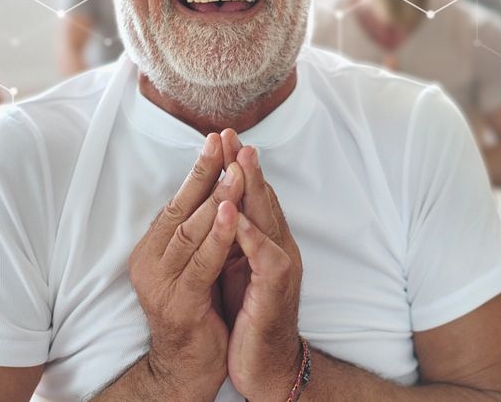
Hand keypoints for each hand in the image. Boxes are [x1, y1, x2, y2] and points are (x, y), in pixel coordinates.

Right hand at [127, 132, 243, 396]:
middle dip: (207, 173)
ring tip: (235, 170)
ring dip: (217, 198)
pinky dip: (219, 236)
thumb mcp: (194, 262)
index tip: (218, 138)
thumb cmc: (198, 308)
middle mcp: (150, 262)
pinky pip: (202, 263)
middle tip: (226, 142)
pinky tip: (234, 214)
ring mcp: (161, 284)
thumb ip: (198, 230)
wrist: (190, 366)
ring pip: (191, 231)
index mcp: (152, 249)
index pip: (177, 200)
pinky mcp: (180, 304)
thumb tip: (216, 183)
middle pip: (181, 208)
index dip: (199, 169)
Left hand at [224, 145, 303, 400]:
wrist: (265, 365)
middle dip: (246, 165)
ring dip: (253, 189)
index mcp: (266, 240)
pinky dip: (251, 236)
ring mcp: (281, 265)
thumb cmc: (249, 316)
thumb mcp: (238, 268)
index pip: (253, 195)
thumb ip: (234, 238)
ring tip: (239, 162)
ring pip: (268, 219)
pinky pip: (265, 257)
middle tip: (232, 135)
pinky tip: (236, 217)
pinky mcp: (277, 289)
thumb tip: (219, 206)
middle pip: (263, 197)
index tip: (221, 137)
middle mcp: (278, 245)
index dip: (238, 166)